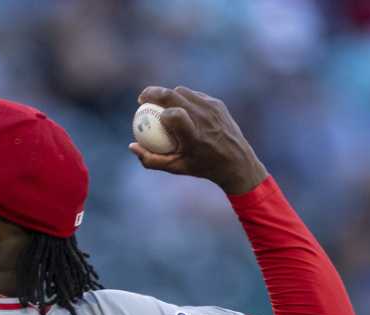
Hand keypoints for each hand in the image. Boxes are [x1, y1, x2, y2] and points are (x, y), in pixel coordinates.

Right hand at [130, 86, 267, 194]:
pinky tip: (178, 106)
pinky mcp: (217, 104)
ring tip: (159, 102)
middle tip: (143, 98)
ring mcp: (212, 109)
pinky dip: (183, 99)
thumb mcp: (176, 168)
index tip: (149, 115)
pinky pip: (194, 95)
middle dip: (153, 92)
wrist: (236, 162)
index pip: (174, 115)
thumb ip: (151, 160)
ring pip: (182, 91)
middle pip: (174, 95)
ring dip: (168, 94)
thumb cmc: (202, 167)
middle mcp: (204, 119)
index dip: (160, 112)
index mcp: (194, 137)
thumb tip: (132, 146)